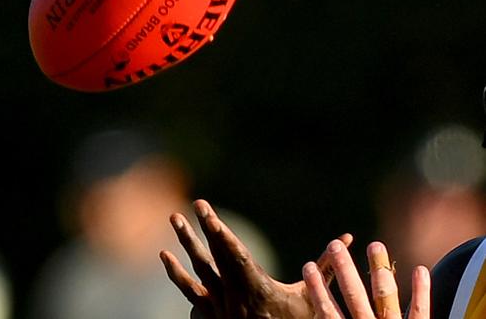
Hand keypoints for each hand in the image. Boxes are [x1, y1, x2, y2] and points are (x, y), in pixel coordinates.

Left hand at [160, 199, 352, 318]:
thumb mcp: (313, 300)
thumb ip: (328, 269)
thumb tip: (346, 238)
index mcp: (257, 291)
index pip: (234, 256)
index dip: (219, 232)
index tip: (205, 212)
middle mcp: (234, 299)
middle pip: (214, 258)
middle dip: (203, 229)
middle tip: (196, 204)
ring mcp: (220, 308)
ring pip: (198, 271)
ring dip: (185, 243)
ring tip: (174, 218)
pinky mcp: (212, 316)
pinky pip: (190, 292)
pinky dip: (177, 273)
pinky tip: (166, 257)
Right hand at [302, 240, 429, 318]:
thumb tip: (316, 313)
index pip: (328, 312)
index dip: (318, 289)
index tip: (308, 266)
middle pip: (354, 295)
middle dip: (344, 269)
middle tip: (334, 245)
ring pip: (385, 296)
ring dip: (379, 269)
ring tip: (375, 245)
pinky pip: (420, 311)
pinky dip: (422, 291)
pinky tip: (420, 269)